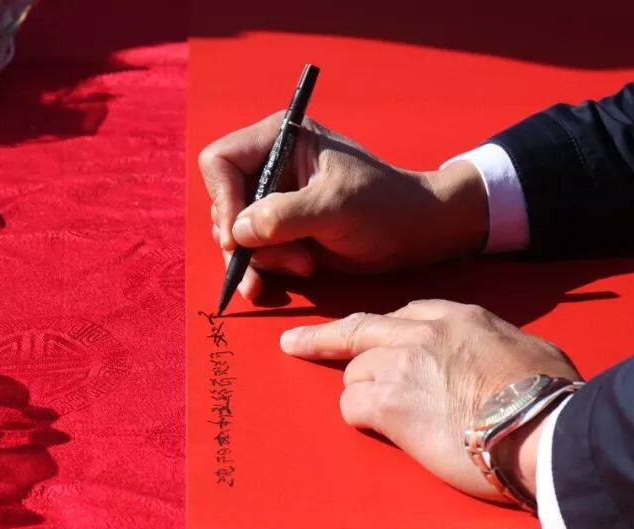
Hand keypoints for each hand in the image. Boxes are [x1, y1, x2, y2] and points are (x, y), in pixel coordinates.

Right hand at [198, 112, 490, 300]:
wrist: (413, 233)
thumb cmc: (383, 205)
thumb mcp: (336, 206)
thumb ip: (285, 216)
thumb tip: (237, 233)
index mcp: (280, 139)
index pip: (220, 162)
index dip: (224, 199)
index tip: (239, 236)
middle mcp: (269, 166)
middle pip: (223, 204)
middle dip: (247, 240)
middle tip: (290, 259)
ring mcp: (273, 201)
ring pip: (234, 236)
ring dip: (260, 260)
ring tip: (303, 268)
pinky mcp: (280, 232)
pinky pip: (250, 254)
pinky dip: (258, 272)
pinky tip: (277, 284)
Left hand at [279, 300, 581, 503]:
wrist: (542, 427)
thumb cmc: (550, 396)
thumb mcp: (533, 351)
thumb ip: (501, 347)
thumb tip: (505, 363)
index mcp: (459, 317)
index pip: (404, 315)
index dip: (382, 330)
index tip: (367, 336)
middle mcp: (423, 333)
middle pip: (359, 330)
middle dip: (323, 339)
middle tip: (295, 345)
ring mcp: (401, 365)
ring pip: (354, 374)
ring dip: (363, 395)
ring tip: (389, 419)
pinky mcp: (388, 404)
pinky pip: (353, 407)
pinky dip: (361, 420)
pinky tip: (382, 431)